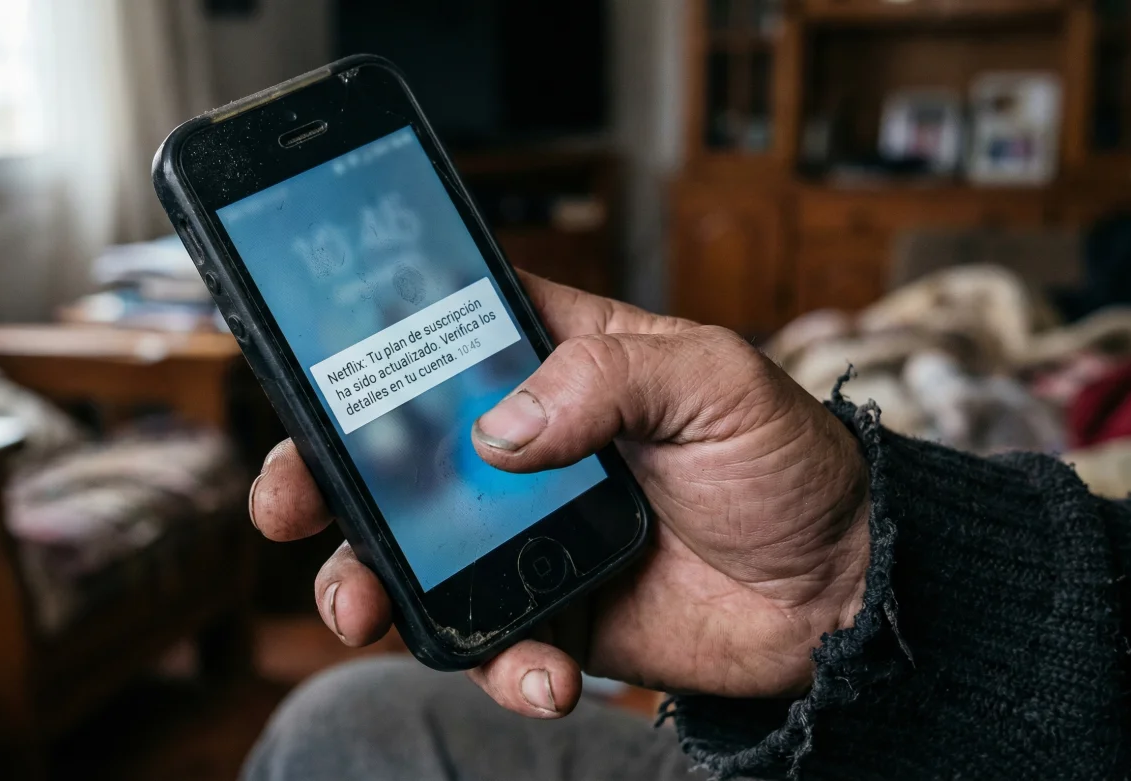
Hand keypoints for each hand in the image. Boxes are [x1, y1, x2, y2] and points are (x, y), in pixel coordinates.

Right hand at [249, 272, 870, 718]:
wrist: (841, 589)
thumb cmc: (786, 461)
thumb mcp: (715, 380)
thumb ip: (608, 379)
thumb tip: (499, 430)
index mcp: (557, 362)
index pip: (437, 336)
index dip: (362, 349)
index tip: (302, 370)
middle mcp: (527, 445)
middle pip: (393, 454)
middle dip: (325, 480)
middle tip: (289, 507)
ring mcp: (530, 534)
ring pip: (415, 556)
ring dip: (368, 584)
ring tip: (361, 613)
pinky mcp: (555, 611)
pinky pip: (491, 641)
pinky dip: (498, 664)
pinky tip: (541, 674)